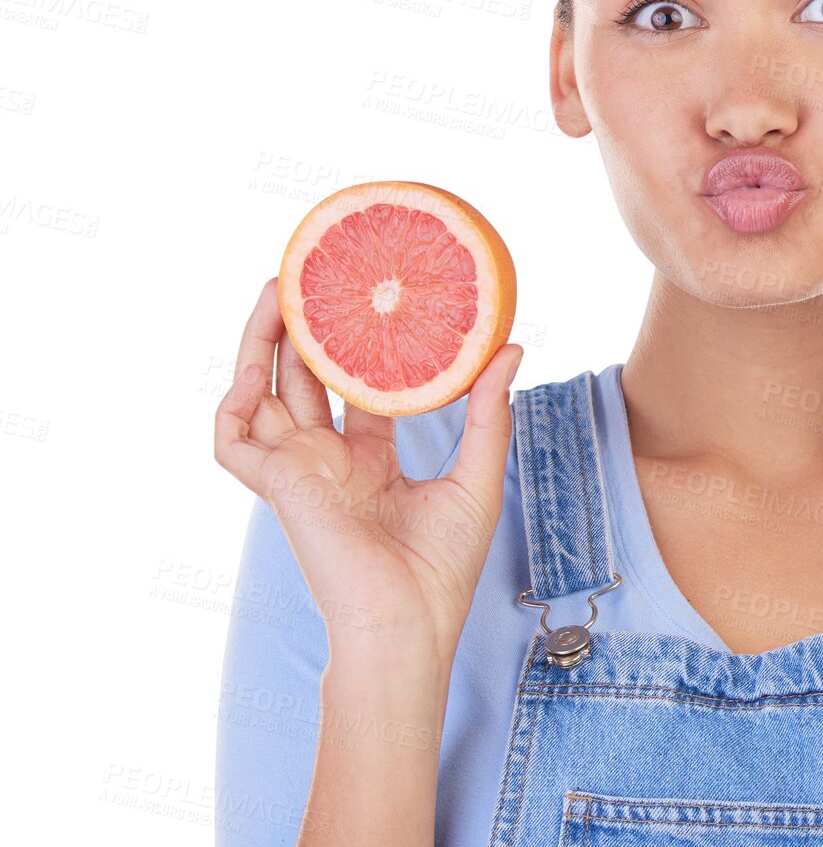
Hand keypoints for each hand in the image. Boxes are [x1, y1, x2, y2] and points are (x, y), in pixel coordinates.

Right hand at [214, 277, 522, 662]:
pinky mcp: (279, 486)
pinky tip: (252, 368)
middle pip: (303, 379)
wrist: (410, 625)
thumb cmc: (444, 569)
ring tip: (276, 291)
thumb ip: (488, 412)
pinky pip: (232, 442)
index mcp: (369, 460)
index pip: (356, 389)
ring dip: (260, 344)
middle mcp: (328, 460)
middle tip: (312, 277)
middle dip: (303, 330)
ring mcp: (300, 471)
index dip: (359, 345)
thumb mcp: (477, 476)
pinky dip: (232, 404)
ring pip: (262, 394)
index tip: (372, 299)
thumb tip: (511, 348)